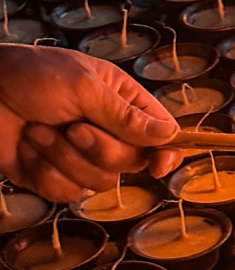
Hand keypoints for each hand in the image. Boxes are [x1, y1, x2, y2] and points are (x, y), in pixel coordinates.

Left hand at [0, 46, 179, 202]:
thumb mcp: (84, 87)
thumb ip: (126, 116)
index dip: (166, 152)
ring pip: (100, 182)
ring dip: (64, 158)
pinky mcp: (55, 177)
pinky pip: (67, 193)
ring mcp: (81, 157)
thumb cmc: (30, 76)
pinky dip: (44, 171)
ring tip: (39, 131)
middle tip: (71, 127)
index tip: (158, 164)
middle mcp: (108, 132)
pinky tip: (28, 147)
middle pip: (131, 163)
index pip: (162, 133)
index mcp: (123, 102)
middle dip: (98, 149)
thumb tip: (170, 135)